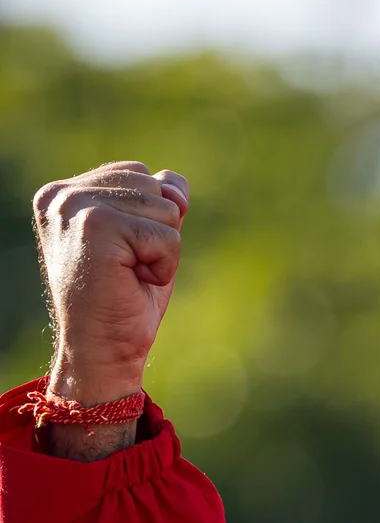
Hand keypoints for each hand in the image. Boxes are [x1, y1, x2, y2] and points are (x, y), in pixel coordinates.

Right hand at [32, 161, 187, 459]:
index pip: (143, 173)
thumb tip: (174, 187)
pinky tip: (133, 282)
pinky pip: (168, 236)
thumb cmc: (125, 296)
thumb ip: (158, 198)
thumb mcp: (146, 235)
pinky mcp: (97, 225)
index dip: (152, 218)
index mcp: (65, 192)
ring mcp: (75, 207)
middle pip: (157, 186)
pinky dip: (164, 265)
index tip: (120, 253)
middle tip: (125, 267)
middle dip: (158, 232)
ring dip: (161, 250)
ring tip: (127, 274)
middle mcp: (62, 195)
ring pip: (166, 209)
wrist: (102, 350)